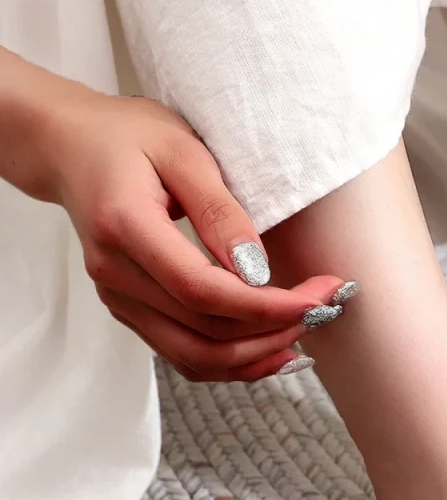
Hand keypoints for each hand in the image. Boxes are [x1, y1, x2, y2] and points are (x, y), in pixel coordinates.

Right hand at [39, 84, 346, 380]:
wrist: (68, 147)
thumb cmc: (128, 137)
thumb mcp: (183, 151)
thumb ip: (221, 211)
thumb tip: (259, 270)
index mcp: (124, 227)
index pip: (204, 291)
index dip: (267, 307)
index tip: (319, 298)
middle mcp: (116, 275)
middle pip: (206, 334)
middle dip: (277, 329)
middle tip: (326, 307)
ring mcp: (119, 299)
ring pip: (197, 358)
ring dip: (259, 355)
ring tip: (308, 333)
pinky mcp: (131, 311)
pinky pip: (185, 355)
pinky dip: (233, 362)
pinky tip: (273, 349)